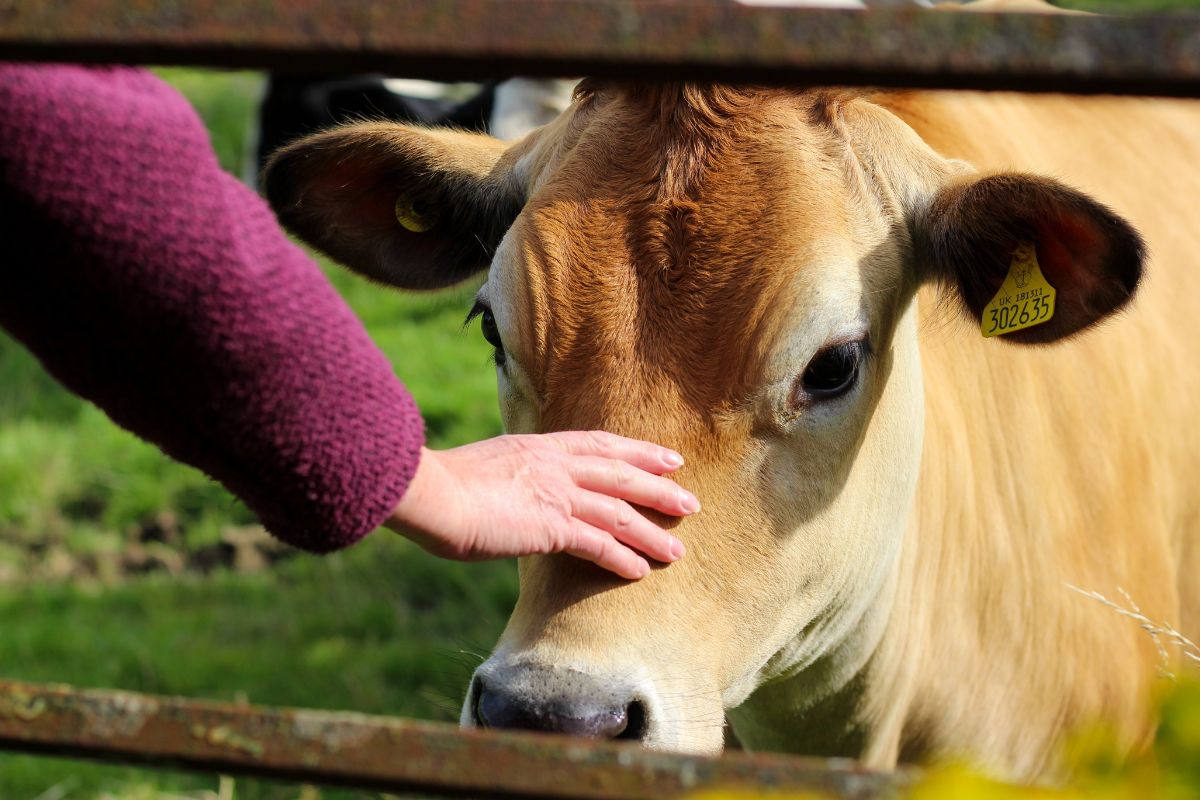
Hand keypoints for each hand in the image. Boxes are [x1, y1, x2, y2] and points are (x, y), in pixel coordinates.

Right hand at [385, 432, 697, 578]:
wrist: (431, 493)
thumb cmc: (445, 486)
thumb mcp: (486, 468)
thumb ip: (512, 477)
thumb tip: (519, 492)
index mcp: (540, 446)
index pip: (601, 444)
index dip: (639, 452)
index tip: (668, 459)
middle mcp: (555, 465)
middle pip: (622, 474)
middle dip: (660, 489)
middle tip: (690, 503)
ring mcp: (555, 493)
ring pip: (619, 512)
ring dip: (651, 532)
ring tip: (678, 551)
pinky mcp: (549, 525)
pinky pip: (597, 543)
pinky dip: (622, 557)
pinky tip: (641, 571)